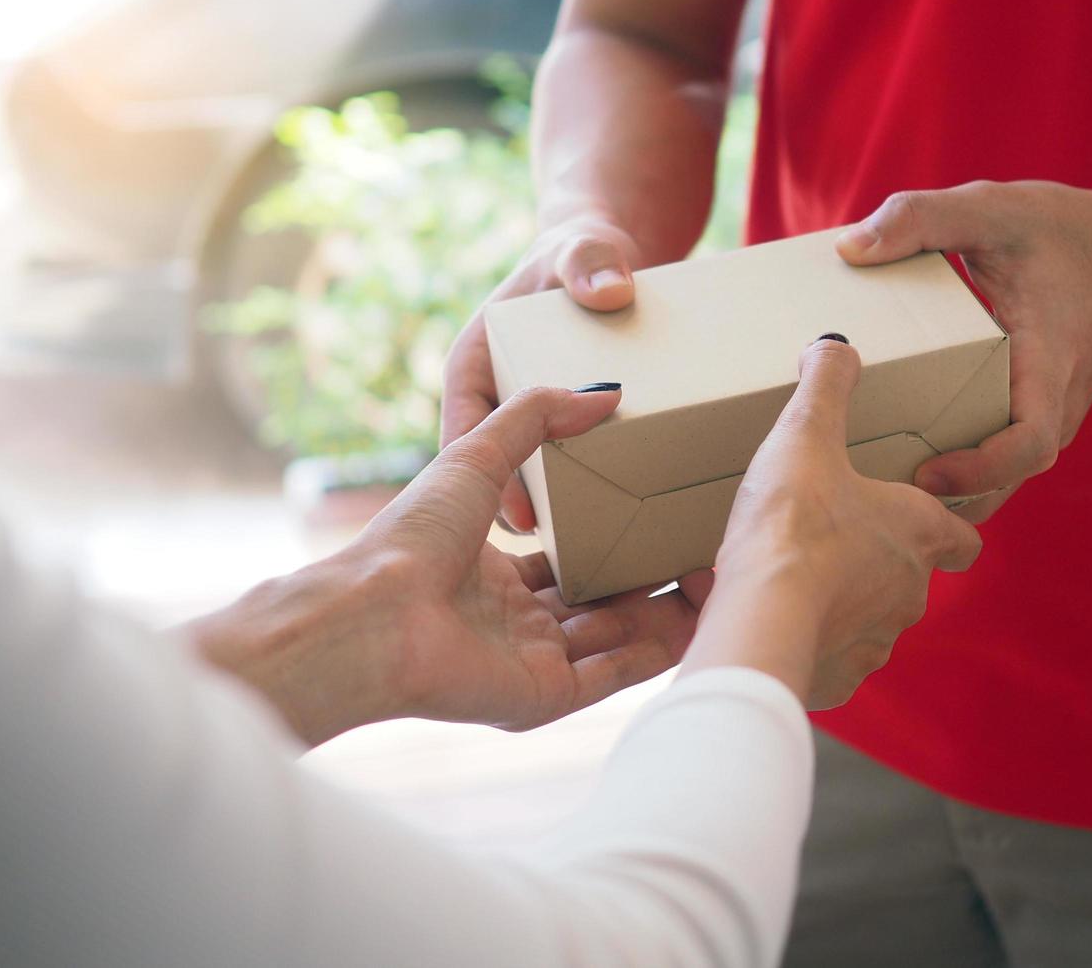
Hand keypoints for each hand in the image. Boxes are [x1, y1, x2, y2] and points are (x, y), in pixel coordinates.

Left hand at [191, 385, 711, 745]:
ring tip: (716, 580)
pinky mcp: (544, 699)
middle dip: (649, 581)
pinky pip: (613, 676)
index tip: (659, 516)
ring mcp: (529, 664)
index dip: (612, 542)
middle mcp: (512, 624)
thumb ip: (536, 418)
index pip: (566, 563)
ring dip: (665, 613)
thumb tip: (604, 391)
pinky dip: (655, 652)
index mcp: (491, 573)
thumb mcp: (475, 454)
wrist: (376, 613)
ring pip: (615, 639)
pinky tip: (699, 623)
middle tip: (701, 550)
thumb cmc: (411, 537)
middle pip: (598, 603)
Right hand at [442, 214, 641, 530]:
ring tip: (590, 566)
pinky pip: (570, 481)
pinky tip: (624, 540)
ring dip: (558, 521)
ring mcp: (528, 428)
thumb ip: (589, 261)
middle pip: (496, 474)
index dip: (486, 478)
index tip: (517, 515)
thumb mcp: (582, 251)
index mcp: (474, 368)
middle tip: (557, 559)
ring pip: (533, 487)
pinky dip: (590, 506)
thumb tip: (610, 291)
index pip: (464, 431)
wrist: (607, 265)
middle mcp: (493, 406)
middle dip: (523, 515)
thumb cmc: (582, 254)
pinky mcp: (565, 439)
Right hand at [683, 337, 981, 708]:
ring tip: (796, 582)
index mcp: (918, 532)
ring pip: (871, 621)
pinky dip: (812, 644)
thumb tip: (835, 347)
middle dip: (878, 561)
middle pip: (912, 577)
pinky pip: (832, 659)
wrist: (761, 618)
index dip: (948, 524)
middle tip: (834, 540)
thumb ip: (826, 386)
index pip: (963, 535)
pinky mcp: (840, 677)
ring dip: (843, 603)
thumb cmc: (794, 525)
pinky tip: (776, 622)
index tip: (926, 516)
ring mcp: (877, 640)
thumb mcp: (805, 435)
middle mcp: (911, 592)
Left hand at [836, 181, 1091, 520]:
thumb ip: (921, 218)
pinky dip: (954, 474)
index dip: (979, 470)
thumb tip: (848, 249)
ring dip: (945, 497)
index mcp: (1049, 369)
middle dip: (944, 500)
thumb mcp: (993, 210)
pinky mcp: (1031, 419)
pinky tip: (895, 463)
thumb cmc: (1068, 233)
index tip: (926, 473)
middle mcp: (1053, 409)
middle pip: (1002, 484)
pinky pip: (995, 465)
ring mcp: (1045, 420)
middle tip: (871, 495)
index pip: (1028, 446)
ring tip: (873, 490)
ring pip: (996, 483)